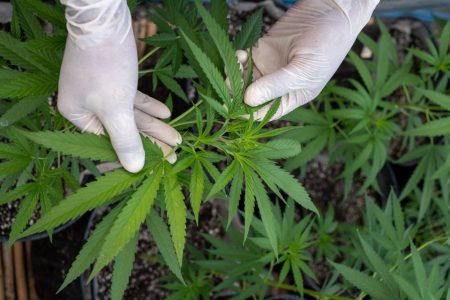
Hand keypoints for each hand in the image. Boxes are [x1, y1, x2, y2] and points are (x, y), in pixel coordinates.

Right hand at [58, 0, 180, 172]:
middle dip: (152, 141)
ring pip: (132, 115)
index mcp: (78, 116)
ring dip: (155, 125)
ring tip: (177, 138)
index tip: (160, 163)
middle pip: (125, 130)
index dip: (138, 154)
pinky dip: (149, 106)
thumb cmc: (105, 66)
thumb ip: (125, 139)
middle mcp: (87, 106)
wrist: (104, 20)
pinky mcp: (115, 80)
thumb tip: (134, 168)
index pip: (110, 144)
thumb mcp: (115, 108)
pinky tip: (166, 114)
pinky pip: (133, 99)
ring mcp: (101, 92)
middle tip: (175, 155)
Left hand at [239, 0, 378, 119]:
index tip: (232, 108)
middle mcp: (276, 86)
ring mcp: (267, 68)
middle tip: (228, 84)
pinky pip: (243, 61)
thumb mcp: (303, 70)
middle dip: (236, 93)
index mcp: (290, 97)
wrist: (331, 12)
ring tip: (234, 66)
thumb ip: (276, 85)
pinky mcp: (261, 50)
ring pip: (242, 79)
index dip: (247, 113)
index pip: (264, 113)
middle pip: (249, 97)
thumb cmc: (327, 45)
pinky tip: (240, 54)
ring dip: (234, 76)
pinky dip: (237, 60)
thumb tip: (248, 100)